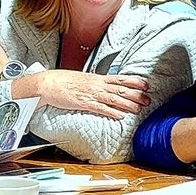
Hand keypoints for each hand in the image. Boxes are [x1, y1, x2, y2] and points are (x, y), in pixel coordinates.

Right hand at [34, 70, 149, 117]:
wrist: (48, 83)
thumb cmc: (63, 81)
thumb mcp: (83, 79)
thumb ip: (95, 83)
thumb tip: (105, 86)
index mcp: (97, 78)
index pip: (120, 79)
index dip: (134, 81)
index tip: (145, 84)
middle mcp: (96, 85)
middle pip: (120, 89)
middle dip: (136, 95)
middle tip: (148, 99)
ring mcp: (90, 94)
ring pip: (113, 99)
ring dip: (127, 104)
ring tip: (139, 108)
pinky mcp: (83, 103)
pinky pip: (100, 108)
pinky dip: (111, 112)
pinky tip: (120, 116)